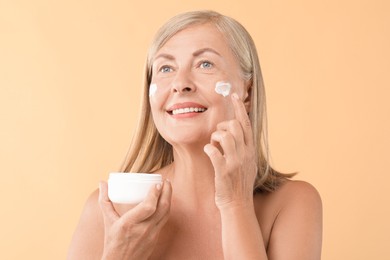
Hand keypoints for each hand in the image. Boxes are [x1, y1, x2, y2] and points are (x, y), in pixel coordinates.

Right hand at [98, 180, 171, 259]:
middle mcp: (143, 229)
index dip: (155, 194)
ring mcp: (152, 235)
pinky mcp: (156, 238)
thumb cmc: (112, 242)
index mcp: (129, 224)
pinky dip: (166, 209)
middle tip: (166, 181)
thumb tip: (102, 182)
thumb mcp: (107, 221)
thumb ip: (105, 201)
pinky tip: (165, 201)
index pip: (149, 207)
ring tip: (167, 188)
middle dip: (167, 192)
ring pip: (166, 214)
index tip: (158, 183)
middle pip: (162, 208)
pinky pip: (164, 220)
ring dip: (169, 199)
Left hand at [204, 93, 256, 209]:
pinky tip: (208, 152)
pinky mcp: (223, 172)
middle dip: (222, 126)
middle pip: (234, 126)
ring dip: (214, 137)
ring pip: (224, 136)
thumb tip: (238, 131)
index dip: (239, 107)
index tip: (233, 94)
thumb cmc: (239, 182)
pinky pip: (213, 152)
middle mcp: (245, 154)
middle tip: (217, 136)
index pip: (246, 123)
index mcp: (250, 149)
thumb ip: (244, 147)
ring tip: (214, 146)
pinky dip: (208, 148)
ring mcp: (235, 163)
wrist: (238, 204)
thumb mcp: (247, 162)